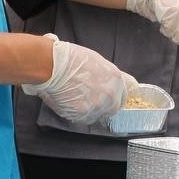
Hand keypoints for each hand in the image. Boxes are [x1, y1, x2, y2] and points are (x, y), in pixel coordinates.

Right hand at [21, 34, 138, 124]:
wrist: (54, 65)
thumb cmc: (72, 59)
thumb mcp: (97, 62)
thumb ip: (106, 77)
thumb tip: (106, 84)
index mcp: (116, 79)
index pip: (124, 96)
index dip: (116, 97)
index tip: (110, 98)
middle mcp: (110, 94)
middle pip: (113, 108)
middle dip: (104, 107)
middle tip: (90, 101)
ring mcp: (97, 106)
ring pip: (97, 115)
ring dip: (90, 111)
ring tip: (76, 100)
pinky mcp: (82, 114)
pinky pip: (83, 119)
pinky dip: (77, 114)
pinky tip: (69, 104)